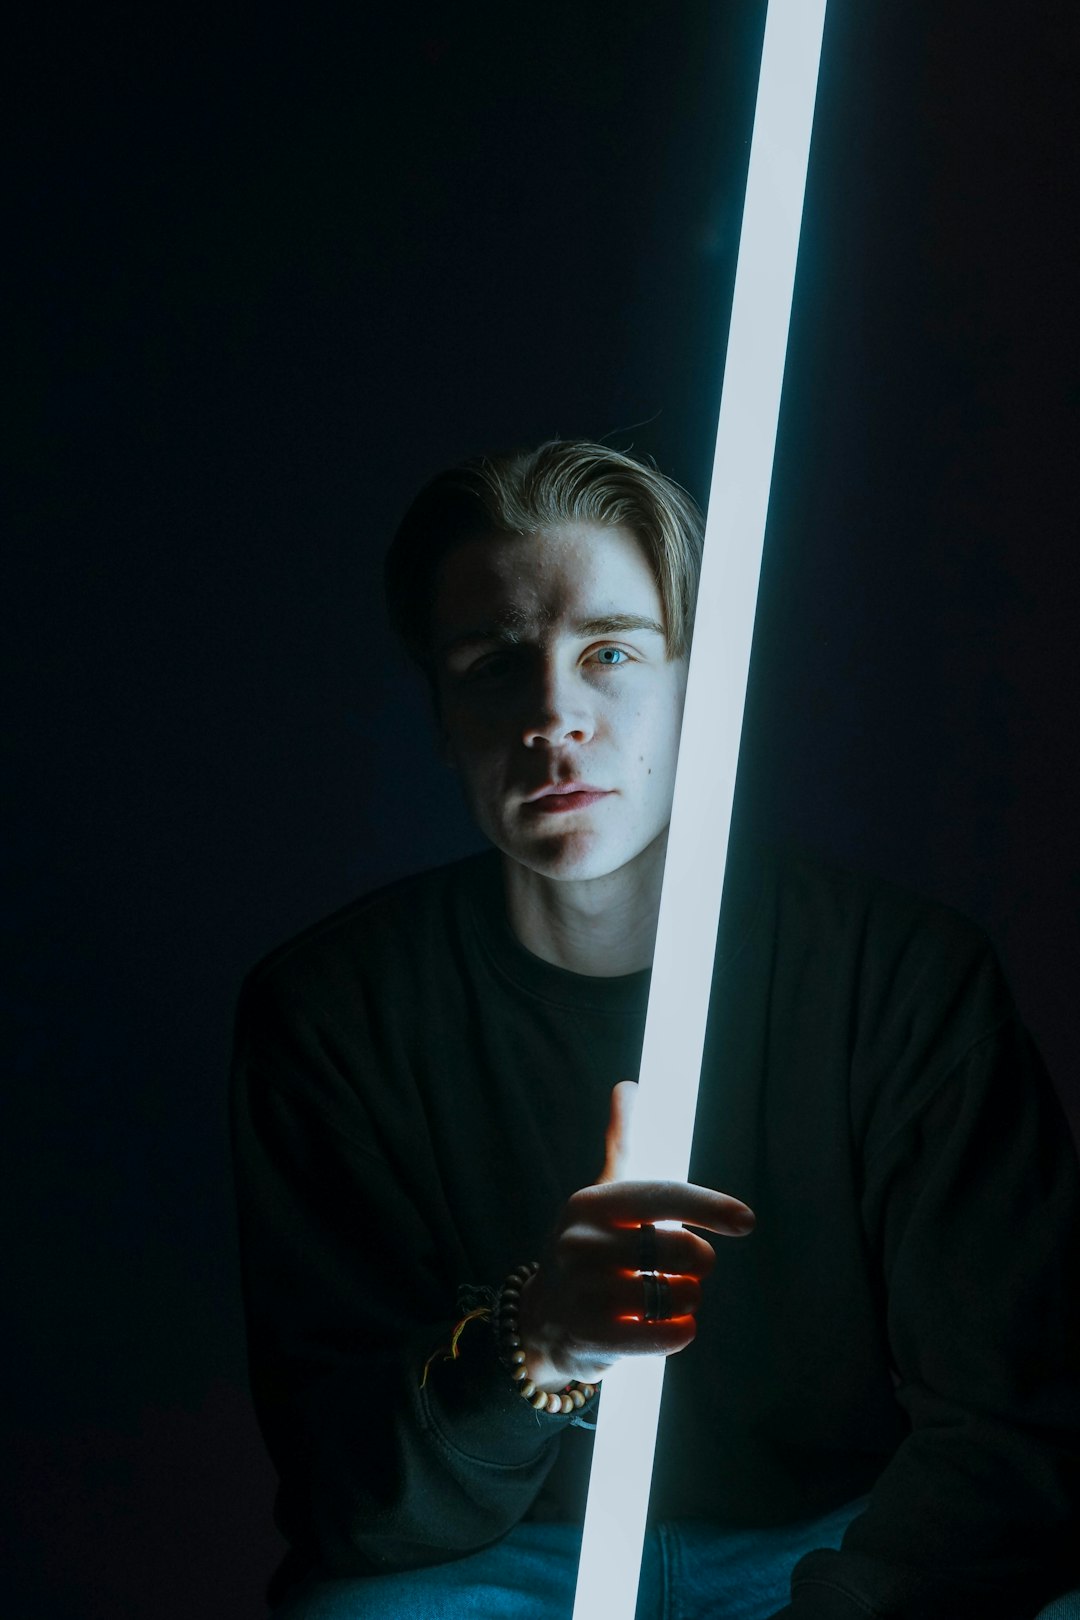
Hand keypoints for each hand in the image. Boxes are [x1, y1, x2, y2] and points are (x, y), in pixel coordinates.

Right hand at [517, 1080, 754, 1390]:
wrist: (543, 1317)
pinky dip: (680, 1332)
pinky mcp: (591, 1335)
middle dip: (698, 1262)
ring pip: (677, 1294)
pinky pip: (665, 1335)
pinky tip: (673, 1326)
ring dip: (688, 1299)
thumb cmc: (590, 1247)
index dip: (707, 1206)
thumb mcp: (602, 1196)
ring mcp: (582, 1290)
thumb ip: (622, 1143)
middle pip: (680, 1249)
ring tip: (666, 1296)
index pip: (662, 1196)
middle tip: (687, 1267)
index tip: (746, 1221)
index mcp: (593, 1203)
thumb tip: (628, 1086)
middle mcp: (581, 1241)